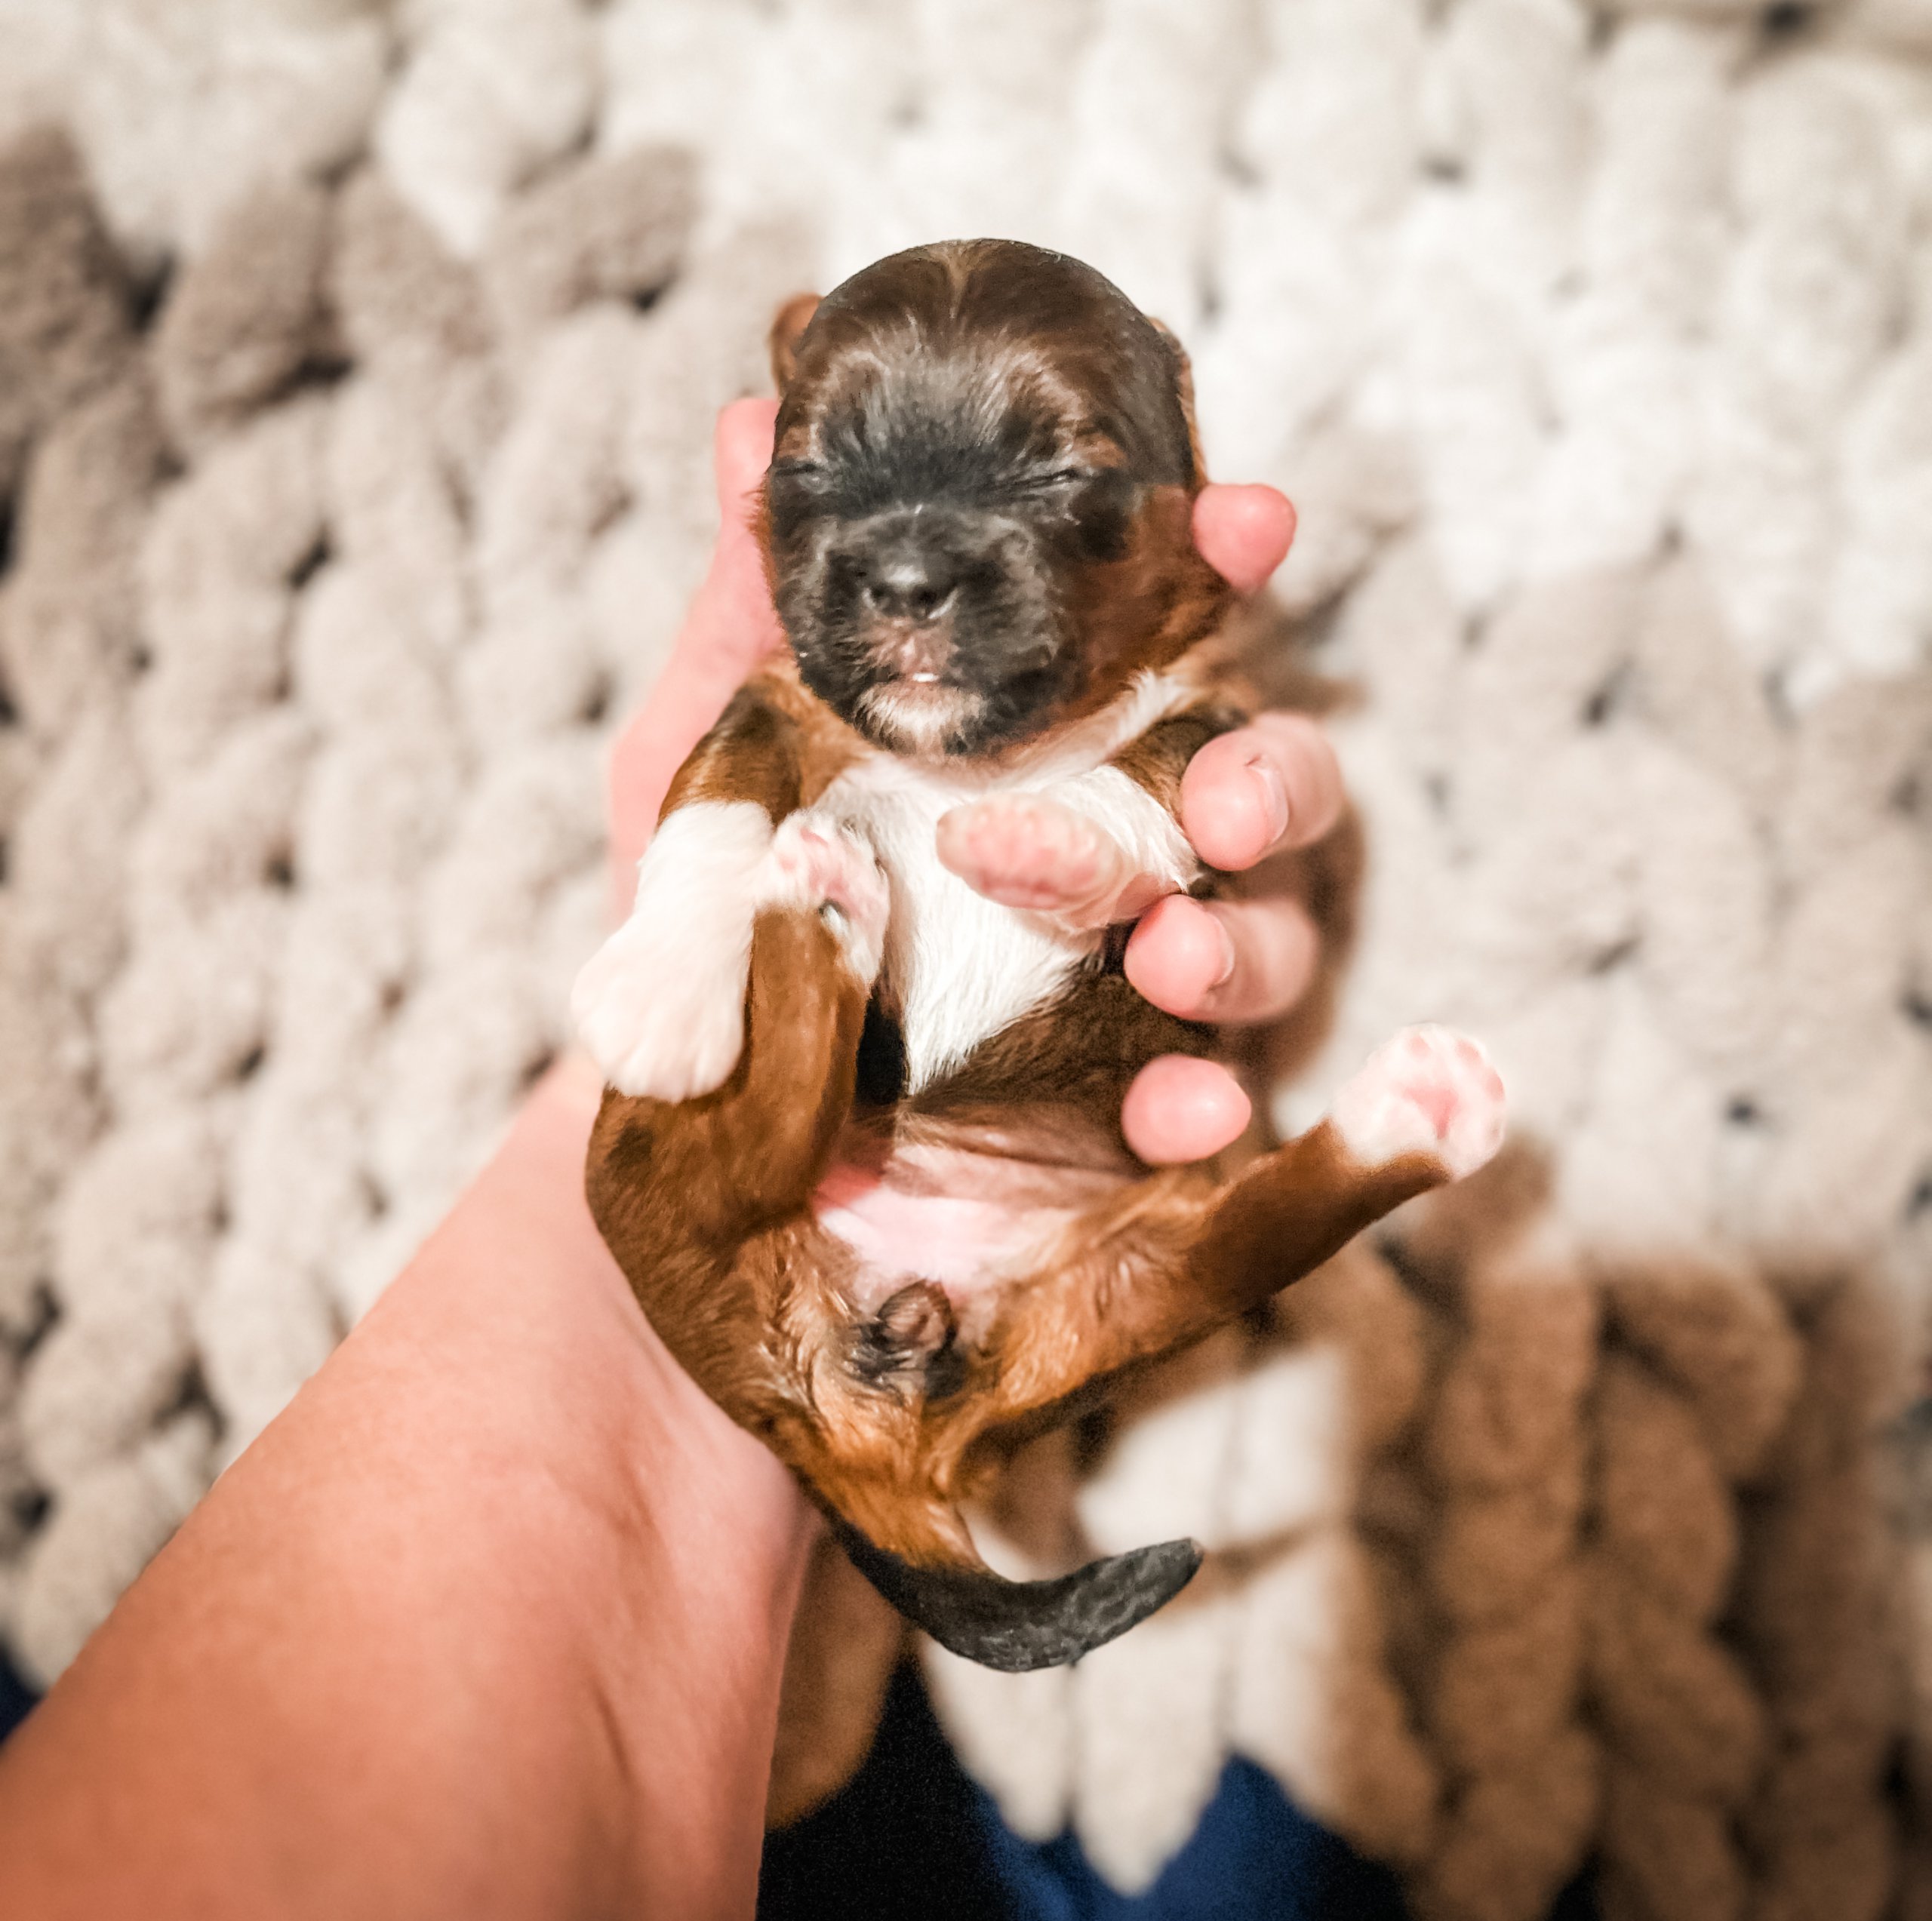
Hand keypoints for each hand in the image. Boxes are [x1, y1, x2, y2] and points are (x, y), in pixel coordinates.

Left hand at [607, 399, 1342, 1167]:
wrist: (684, 1116)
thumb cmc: (716, 915)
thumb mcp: (711, 753)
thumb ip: (755, 612)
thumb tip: (752, 421)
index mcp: (1044, 747)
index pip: (1169, 641)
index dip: (1223, 571)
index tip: (1247, 524)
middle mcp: (1111, 850)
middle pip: (1259, 788)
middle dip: (1266, 779)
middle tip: (1214, 806)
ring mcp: (1128, 986)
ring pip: (1266, 937)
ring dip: (1241, 940)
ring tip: (1165, 956)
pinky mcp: (1118, 1114)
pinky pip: (1212, 1108)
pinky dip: (1211, 1105)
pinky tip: (1177, 1109)